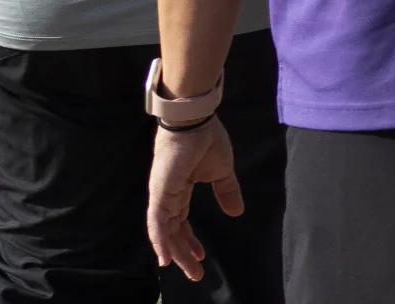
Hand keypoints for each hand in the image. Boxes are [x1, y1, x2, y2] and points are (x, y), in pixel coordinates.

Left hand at [147, 116, 242, 280]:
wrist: (195, 121)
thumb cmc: (207, 140)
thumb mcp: (222, 171)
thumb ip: (226, 192)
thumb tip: (237, 212)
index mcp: (180, 190)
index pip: (182, 221)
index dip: (189, 240)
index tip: (201, 255)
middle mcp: (167, 196)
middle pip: (173, 231)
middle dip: (184, 253)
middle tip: (196, 273)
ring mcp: (161, 195)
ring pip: (165, 231)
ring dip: (175, 253)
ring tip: (187, 270)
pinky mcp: (159, 192)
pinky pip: (157, 222)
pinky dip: (160, 240)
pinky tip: (165, 257)